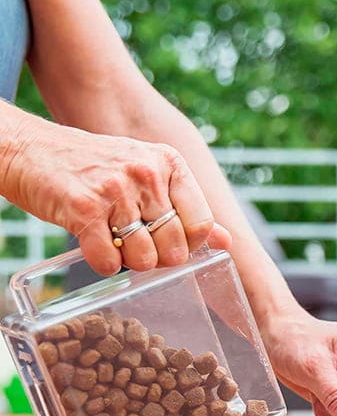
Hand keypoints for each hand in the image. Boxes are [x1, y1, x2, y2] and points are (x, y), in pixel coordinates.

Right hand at [2, 117, 229, 273]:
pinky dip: (103, 265)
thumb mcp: (147, 175)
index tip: (168, 241)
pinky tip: (94, 246)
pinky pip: (109, 262)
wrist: (30, 150)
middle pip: (176, 246)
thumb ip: (186, 208)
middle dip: (158, 258)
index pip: (202, 223)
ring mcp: (116, 189)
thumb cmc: (93, 167)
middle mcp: (147, 173)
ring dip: (129, 262)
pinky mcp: (84, 208)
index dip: (188, 244)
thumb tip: (226, 241)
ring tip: (113, 240)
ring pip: (145, 258)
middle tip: (135, 244)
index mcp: (169, 164)